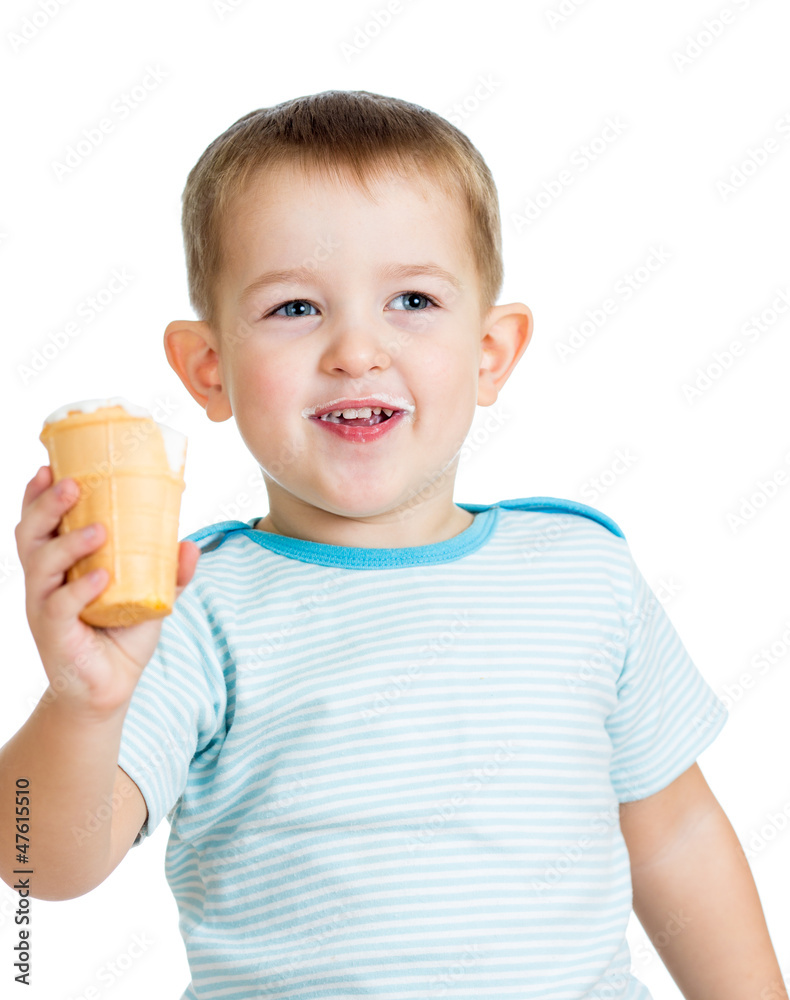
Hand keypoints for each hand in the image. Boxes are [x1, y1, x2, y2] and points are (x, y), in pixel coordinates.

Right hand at [15, 465, 200, 719]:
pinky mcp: (54, 634)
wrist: (108, 690)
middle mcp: (44, 581)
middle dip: (46, 505)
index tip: (51, 466)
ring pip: (40, 564)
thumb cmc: (120, 635)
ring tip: (99, 529)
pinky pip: (60, 605)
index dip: (38, 494)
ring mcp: (44, 607)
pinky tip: (101, 576)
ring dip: (68, 542)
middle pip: (29, 534)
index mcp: (59, 564)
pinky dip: (81, 588)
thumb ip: (168, 573)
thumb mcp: (149, 598)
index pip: (39, 522)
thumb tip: (191, 545)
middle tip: (71, 485)